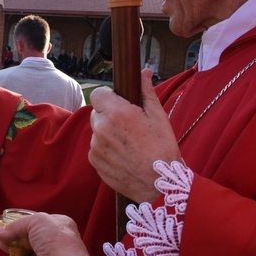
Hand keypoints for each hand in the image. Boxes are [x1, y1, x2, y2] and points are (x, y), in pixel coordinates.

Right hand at [0, 213, 87, 255]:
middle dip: (15, 237)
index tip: (10, 224)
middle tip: (2, 237)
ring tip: (2, 247)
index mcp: (59, 227)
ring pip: (25, 254)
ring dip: (13, 251)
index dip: (25, 223)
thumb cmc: (55, 240)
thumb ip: (16, 225)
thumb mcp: (37, 221)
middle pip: (30, 239)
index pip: (40, 223)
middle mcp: (54, 244)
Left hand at [88, 69, 180, 203]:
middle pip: (97, 112)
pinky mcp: (93, 161)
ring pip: (97, 131)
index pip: (98, 93)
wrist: (159, 184)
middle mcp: (101, 128)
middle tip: (129, 126)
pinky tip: (123, 156)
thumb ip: (146, 92)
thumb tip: (143, 71)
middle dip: (109, 115)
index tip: (120, 103)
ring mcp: (95, 146)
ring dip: (107, 133)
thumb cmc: (162, 149)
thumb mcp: (158, 117)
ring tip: (129, 144)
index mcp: (117, 113)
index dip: (109, 97)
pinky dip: (106, 149)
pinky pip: (96, 148)